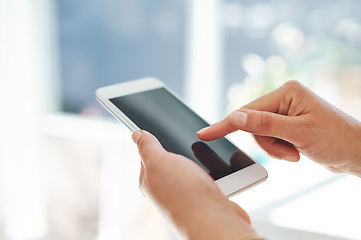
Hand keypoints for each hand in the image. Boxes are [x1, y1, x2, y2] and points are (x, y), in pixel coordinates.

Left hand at [132, 130, 254, 239]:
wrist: (214, 221)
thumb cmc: (185, 194)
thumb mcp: (158, 161)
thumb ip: (147, 146)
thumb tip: (136, 134)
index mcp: (149, 179)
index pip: (148, 153)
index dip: (156, 140)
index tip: (165, 130)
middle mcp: (164, 189)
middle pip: (171, 160)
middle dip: (181, 150)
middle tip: (188, 146)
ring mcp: (184, 194)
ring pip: (190, 168)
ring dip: (198, 161)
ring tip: (203, 161)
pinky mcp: (202, 198)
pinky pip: (205, 178)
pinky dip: (210, 173)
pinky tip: (213, 174)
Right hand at [198, 81, 360, 176]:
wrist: (356, 152)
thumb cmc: (336, 139)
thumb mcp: (299, 133)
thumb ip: (264, 124)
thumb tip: (235, 117)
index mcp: (286, 93)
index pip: (247, 111)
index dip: (225, 124)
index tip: (204, 134)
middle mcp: (283, 99)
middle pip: (253, 125)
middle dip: (268, 143)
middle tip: (290, 152)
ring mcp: (285, 112)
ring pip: (260, 135)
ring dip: (276, 149)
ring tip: (296, 153)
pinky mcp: (287, 125)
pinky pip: (270, 139)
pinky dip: (280, 150)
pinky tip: (296, 151)